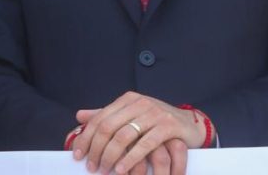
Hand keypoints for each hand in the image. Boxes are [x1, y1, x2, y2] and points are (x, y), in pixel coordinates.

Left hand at [71, 91, 205, 173]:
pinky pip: (145, 144)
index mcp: (129, 99)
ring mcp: (155, 113)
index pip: (99, 118)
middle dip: (96, 150)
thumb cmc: (157, 123)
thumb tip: (79, 115)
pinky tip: (122, 170)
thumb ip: (107, 115)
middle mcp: (141, 103)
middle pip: (108, 127)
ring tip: (104, 170)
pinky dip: (130, 159)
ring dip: (110, 156)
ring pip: (124, 136)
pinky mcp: (168, 125)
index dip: (86, 138)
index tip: (78, 156)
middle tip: (92, 167)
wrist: (189, 124)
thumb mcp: (131, 116)